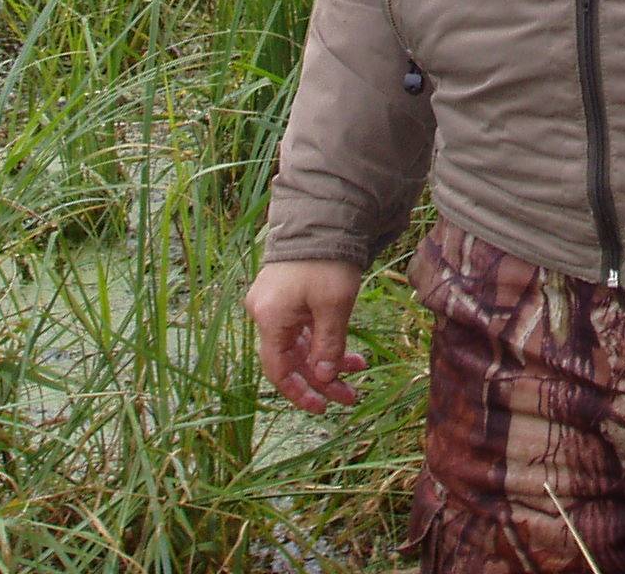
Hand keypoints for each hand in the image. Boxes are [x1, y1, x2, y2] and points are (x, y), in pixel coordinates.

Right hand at [245, 258, 368, 412]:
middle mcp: (265, 313)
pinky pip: (303, 328)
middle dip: (322, 378)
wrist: (325, 219)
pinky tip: (348, 351)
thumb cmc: (327, 262)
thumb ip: (328, 345)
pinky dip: (324, 340)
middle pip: (292, 359)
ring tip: (359, 368)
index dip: (300, 392)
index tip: (323, 407)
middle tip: (351, 395)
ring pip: (300, 345)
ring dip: (328, 359)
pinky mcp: (286, 296)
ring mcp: (274, 304)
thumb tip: (324, 378)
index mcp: (270, 318)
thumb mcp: (334, 306)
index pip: (279, 370)